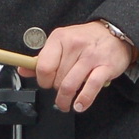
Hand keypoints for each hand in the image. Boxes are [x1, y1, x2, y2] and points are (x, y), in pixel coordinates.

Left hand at [22, 21, 137, 113]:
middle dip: (56, 89)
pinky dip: (83, 100)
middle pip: (56, 79)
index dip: (42, 80)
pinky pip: (91, 87)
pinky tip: (80, 105)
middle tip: (61, 89)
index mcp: (60, 38)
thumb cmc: (87, 39)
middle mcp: (75, 45)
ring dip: (65, 100)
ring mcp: (91, 56)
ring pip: (70, 85)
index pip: (43, 66)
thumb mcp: (62, 42)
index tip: (46, 83)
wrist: (115, 33)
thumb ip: (43, 57)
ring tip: (65, 104)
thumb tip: (23, 69)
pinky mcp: (105, 67)